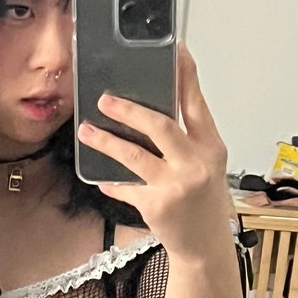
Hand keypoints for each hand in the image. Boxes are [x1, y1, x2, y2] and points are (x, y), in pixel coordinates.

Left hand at [77, 44, 230, 261]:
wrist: (205, 247)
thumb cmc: (203, 203)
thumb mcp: (205, 165)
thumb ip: (185, 140)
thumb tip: (150, 113)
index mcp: (211, 147)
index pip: (196, 104)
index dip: (185, 76)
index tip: (175, 51)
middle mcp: (195, 163)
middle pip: (160, 126)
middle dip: (130, 110)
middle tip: (105, 99)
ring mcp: (175, 185)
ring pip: (134, 155)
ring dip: (106, 142)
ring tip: (87, 131)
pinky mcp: (156, 205)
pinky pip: (126, 187)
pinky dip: (111, 181)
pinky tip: (101, 177)